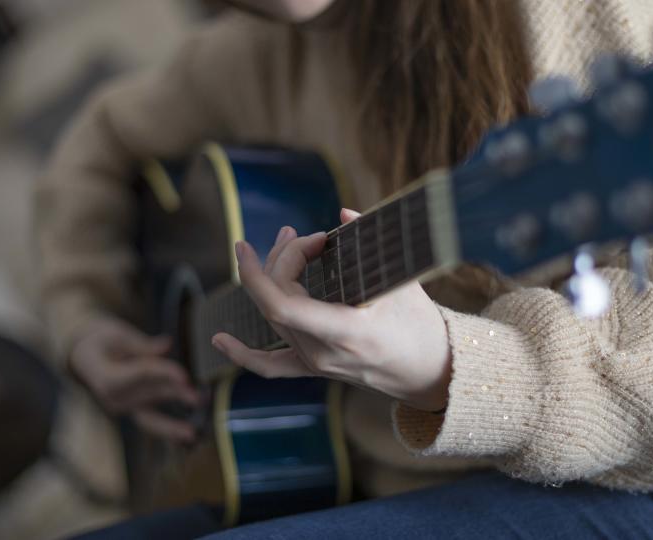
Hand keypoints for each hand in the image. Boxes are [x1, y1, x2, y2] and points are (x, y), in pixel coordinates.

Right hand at [70, 317, 199, 441]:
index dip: (164, 374)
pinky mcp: (131, 410)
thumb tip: (167, 344)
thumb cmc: (100, 342)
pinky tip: (187, 436)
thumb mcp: (117, 336)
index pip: (140, 374)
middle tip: (198, 400)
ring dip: (176, 415)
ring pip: (153, 412)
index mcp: (105, 377)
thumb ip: (143, 345)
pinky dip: (170, 427)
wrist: (84, 358)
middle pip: (150, 394)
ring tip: (196, 427)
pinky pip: (153, 420)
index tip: (184, 376)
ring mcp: (122, 407)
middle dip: (176, 395)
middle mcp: (113, 398)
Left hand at [211, 209, 451, 411]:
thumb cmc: (423, 327)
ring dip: (272, 278)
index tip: (265, 239)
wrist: (433, 373)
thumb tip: (344, 213)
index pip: (282, 304)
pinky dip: (244, 353)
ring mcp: (316, 364)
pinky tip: (219, 340)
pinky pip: (271, 366)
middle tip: (310, 235)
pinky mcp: (315, 369)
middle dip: (283, 258)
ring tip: (286, 242)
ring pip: (273, 319)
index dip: (264, 269)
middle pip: (276, 301)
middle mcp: (323, 353)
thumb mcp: (404, 281)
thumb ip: (373, 244)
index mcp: (346, 332)